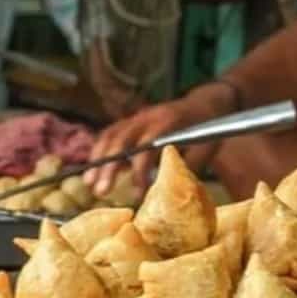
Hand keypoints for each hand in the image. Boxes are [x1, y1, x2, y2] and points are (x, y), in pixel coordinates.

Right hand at [82, 83, 235, 195]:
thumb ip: (185, 167)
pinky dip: (99, 151)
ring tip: (89, 183)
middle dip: (107, 167)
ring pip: (110, 136)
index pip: (146, 147)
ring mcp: (137, 117)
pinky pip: (109, 134)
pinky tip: (93, 169)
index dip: (139, 171)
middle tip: (99, 191)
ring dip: (97, 160)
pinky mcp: (130, 121)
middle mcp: (148, 117)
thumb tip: (167, 192)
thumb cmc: (207, 131)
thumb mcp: (205, 150)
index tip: (137, 193)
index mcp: (168, 123)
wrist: (207, 104)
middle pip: (120, 140)